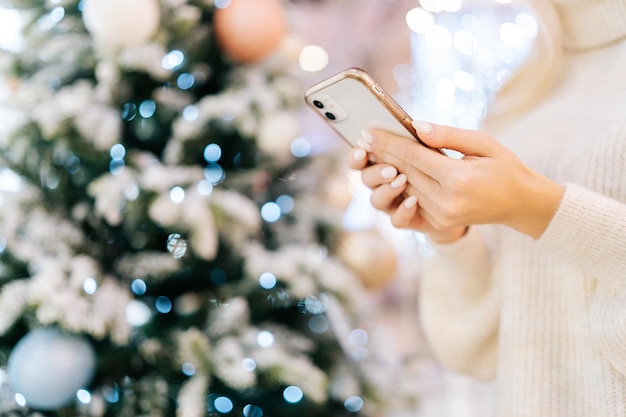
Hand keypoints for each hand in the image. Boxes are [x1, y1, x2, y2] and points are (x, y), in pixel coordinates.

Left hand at [349, 121, 564, 240]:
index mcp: (458, 179)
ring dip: (386, 171)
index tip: (368, 131)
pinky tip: (390, 175)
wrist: (520, 203)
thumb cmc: (505, 167)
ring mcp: (441, 216)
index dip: (388, 142)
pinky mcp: (439, 224)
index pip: (413, 156)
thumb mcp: (484, 143)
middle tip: (362, 138)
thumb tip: (416, 126)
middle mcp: (445, 202)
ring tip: (371, 154)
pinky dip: (398, 189)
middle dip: (381, 154)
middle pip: (403, 172)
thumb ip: (448, 135)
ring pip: (403, 188)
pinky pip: (410, 204)